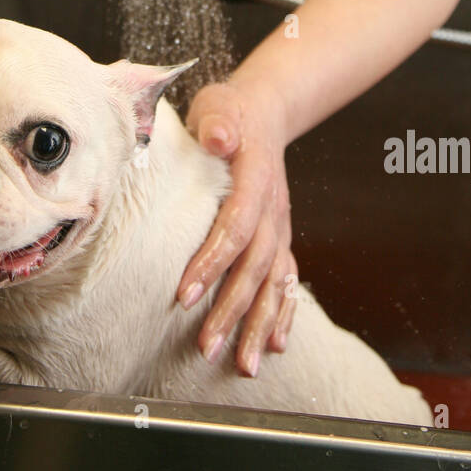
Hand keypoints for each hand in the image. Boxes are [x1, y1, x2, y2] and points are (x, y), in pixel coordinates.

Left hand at [178, 77, 297, 375]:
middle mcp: (273, 209)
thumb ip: (218, 121)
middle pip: (254, 267)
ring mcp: (279, 226)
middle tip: (206, 347)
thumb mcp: (220, 105)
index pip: (234, 227)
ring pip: (273, 283)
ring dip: (258, 325)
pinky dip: (283, 314)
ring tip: (244, 365)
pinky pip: (285, 280)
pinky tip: (274, 345)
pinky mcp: (279, 237)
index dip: (212, 262)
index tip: (185, 293)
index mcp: (255, 179)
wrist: (263, 112)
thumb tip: (219, 137)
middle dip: (232, 310)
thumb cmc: (229, 112)